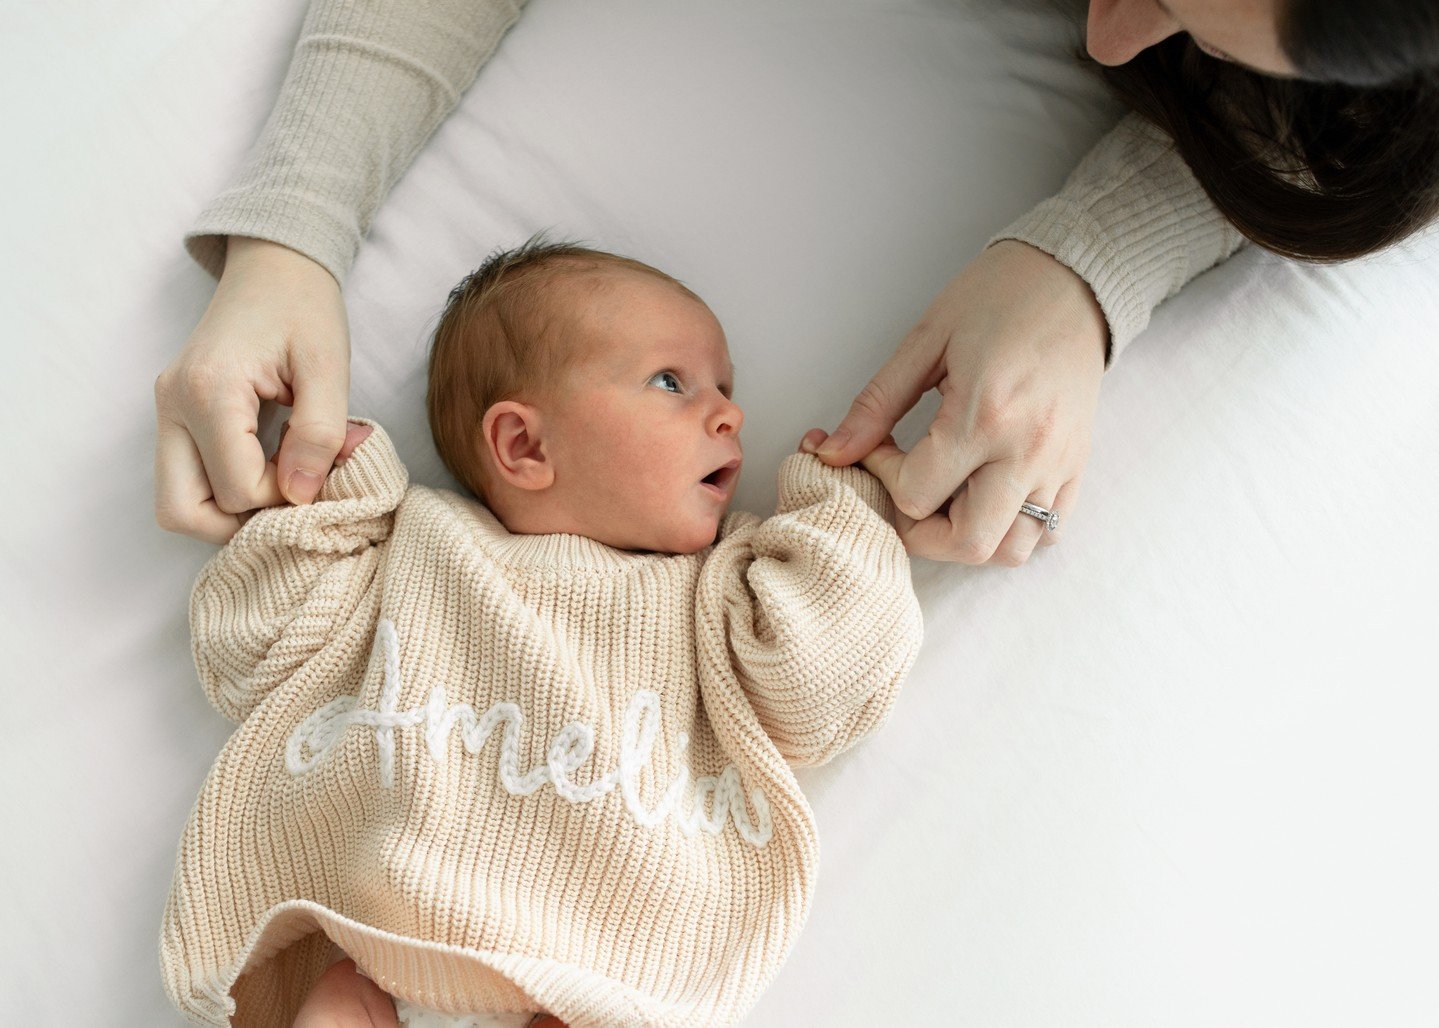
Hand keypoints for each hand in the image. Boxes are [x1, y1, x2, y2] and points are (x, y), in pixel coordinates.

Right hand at [154, 237, 351, 544]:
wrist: (275, 264)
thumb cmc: (304, 308)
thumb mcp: (328, 368)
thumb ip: (319, 435)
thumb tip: (300, 496)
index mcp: (209, 390)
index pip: (236, 490)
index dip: (284, 498)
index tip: (320, 471)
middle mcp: (173, 404)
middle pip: (182, 512)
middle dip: (241, 522)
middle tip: (290, 494)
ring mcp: (166, 410)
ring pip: (177, 503)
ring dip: (228, 510)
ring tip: (280, 479)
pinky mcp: (175, 413)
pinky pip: (186, 477)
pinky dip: (223, 488)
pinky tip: (266, 464)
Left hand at [811, 240, 1106, 565]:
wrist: (1073, 278)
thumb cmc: (996, 298)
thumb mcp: (924, 340)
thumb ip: (875, 404)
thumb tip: (831, 452)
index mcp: (986, 414)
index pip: (917, 493)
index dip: (883, 476)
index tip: (881, 444)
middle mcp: (1028, 451)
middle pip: (965, 543)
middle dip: (920, 530)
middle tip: (906, 488)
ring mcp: (1059, 465)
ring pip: (1008, 551)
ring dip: (966, 537)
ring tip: (946, 495)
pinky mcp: (1077, 468)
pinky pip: (1044, 534)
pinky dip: (1008, 530)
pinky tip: (983, 494)